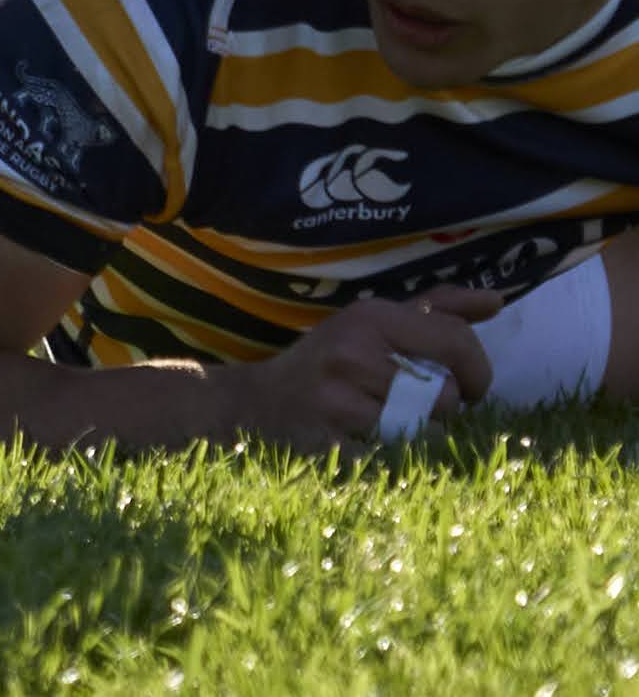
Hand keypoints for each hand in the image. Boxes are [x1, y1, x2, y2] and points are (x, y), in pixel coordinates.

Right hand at [223, 288, 497, 451]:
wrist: (258, 403)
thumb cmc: (330, 362)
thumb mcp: (375, 324)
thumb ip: (437, 310)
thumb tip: (497, 299)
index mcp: (371, 315)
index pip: (457, 339)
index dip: (478, 371)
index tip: (468, 387)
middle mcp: (355, 347)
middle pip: (448, 392)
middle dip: (444, 408)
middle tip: (418, 406)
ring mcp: (340, 392)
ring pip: (425, 428)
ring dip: (419, 433)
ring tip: (391, 422)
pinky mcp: (332, 433)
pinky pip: (397, 454)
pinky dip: (394, 455)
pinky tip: (370, 441)